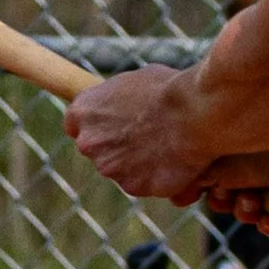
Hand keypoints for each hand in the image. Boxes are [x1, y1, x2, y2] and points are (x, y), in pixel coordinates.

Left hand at [64, 66, 209, 200]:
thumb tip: (127, 104)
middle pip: (98, 149)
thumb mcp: (136, 81)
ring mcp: (109, 167)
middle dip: (119, 146)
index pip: (74, 124)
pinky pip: (144, 183)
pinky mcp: (132, 187)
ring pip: (122, 169)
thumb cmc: (169, 90)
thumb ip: (121, 99)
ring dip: (140, 163)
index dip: (96, 125)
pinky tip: (175, 160)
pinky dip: (158, 176)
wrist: (194, 113)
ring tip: (168, 146)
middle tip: (147, 136)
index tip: (111, 125)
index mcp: (83, 110)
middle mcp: (88, 142)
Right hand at [204, 116, 268, 206]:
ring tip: (255, 207)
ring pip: (258, 211)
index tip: (207, 195)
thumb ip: (199, 175)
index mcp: (240, 147)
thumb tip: (176, 195)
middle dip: (233, 205)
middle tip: (239, 199)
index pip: (217, 180)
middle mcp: (260, 164)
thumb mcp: (225, 157)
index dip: (212, 192)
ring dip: (251, 215)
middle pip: (235, 198)